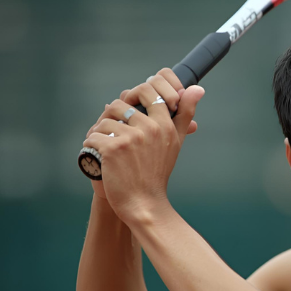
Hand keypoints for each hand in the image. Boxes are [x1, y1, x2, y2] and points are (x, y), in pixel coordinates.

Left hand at [82, 68, 204, 220]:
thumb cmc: (157, 172)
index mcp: (165, 124)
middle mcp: (150, 128)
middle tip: (115, 131)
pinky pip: (93, 136)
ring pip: (104, 121)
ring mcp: (131, 138)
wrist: (145, 203)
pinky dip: (92, 147)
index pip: (151, 89)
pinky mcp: (112, 149)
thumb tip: (198, 88)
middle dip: (114, 115)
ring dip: (102, 134)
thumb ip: (185, 113)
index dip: (137, 93)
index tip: (133, 107)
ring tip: (108, 148)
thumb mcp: (175, 141)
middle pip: (121, 102)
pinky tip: (100, 158)